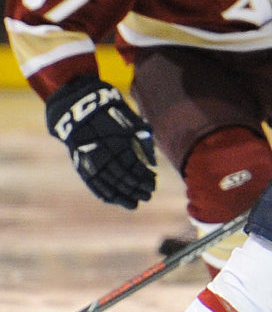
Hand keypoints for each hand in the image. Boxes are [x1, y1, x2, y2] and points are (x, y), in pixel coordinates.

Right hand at [45, 77, 156, 208]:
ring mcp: (88, 158)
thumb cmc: (111, 112)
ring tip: (133, 204)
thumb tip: (153, 162)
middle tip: (147, 196)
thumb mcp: (130, 120)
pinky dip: (102, 192)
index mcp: (117, 141)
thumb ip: (143, 139)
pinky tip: (112, 200)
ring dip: (121, 196)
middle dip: (136, 188)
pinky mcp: (79, 161)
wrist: (79, 107)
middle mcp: (102, 152)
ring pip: (106, 183)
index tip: (153, 183)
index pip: (133, 165)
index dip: (144, 177)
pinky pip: (91, 181)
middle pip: (121, 177)